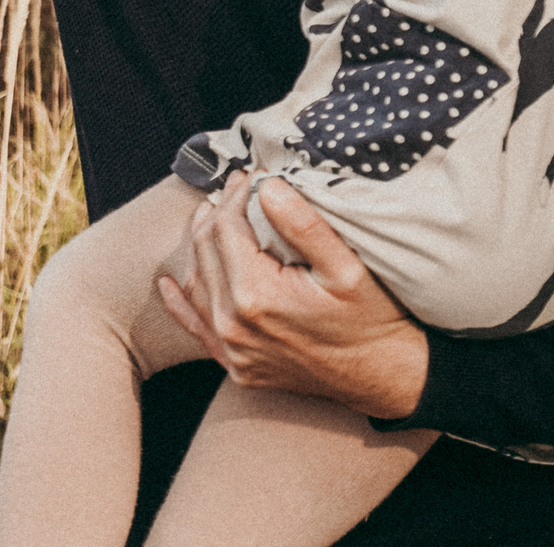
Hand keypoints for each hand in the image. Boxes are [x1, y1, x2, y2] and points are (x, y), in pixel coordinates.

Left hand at [158, 177, 429, 418]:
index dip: (234, 194)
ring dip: (200, 244)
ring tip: (214, 215)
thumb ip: (303, 225)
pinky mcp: (235, 365)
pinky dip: (179, 301)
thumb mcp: (347, 266)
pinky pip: (194, 327)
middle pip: (205, 250)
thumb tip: (266, 187)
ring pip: (195, 282)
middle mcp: (234, 325)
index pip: (225, 227)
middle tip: (236, 187)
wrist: (385, 377)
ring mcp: (232, 349)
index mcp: (256, 296)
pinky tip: (168, 283)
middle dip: (217, 211)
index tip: (252, 174)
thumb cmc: (372, 319)